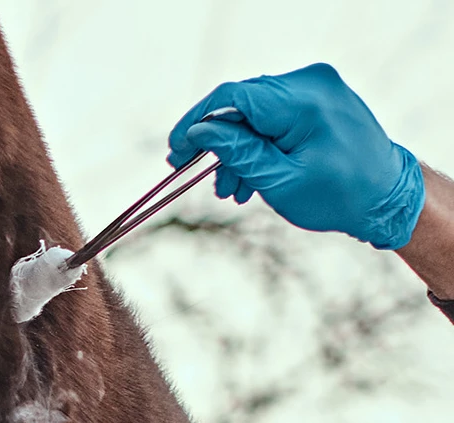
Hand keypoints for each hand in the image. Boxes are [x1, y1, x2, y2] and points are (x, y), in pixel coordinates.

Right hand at [168, 63, 425, 249]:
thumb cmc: (340, 195)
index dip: (198, 122)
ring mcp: (315, 88)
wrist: (387, 197)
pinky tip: (249, 175)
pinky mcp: (316, 99)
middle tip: (194, 173)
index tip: (176, 149)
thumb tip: (198, 132)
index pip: (233, 97)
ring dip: (236, 149)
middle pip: (242, 104)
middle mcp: (310, 83)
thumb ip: (237, 152)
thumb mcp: (280, 180)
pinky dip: (256, 143)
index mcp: (304, 101)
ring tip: (231, 188)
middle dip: (217, 142)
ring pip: (254, 113)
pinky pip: (272, 116)